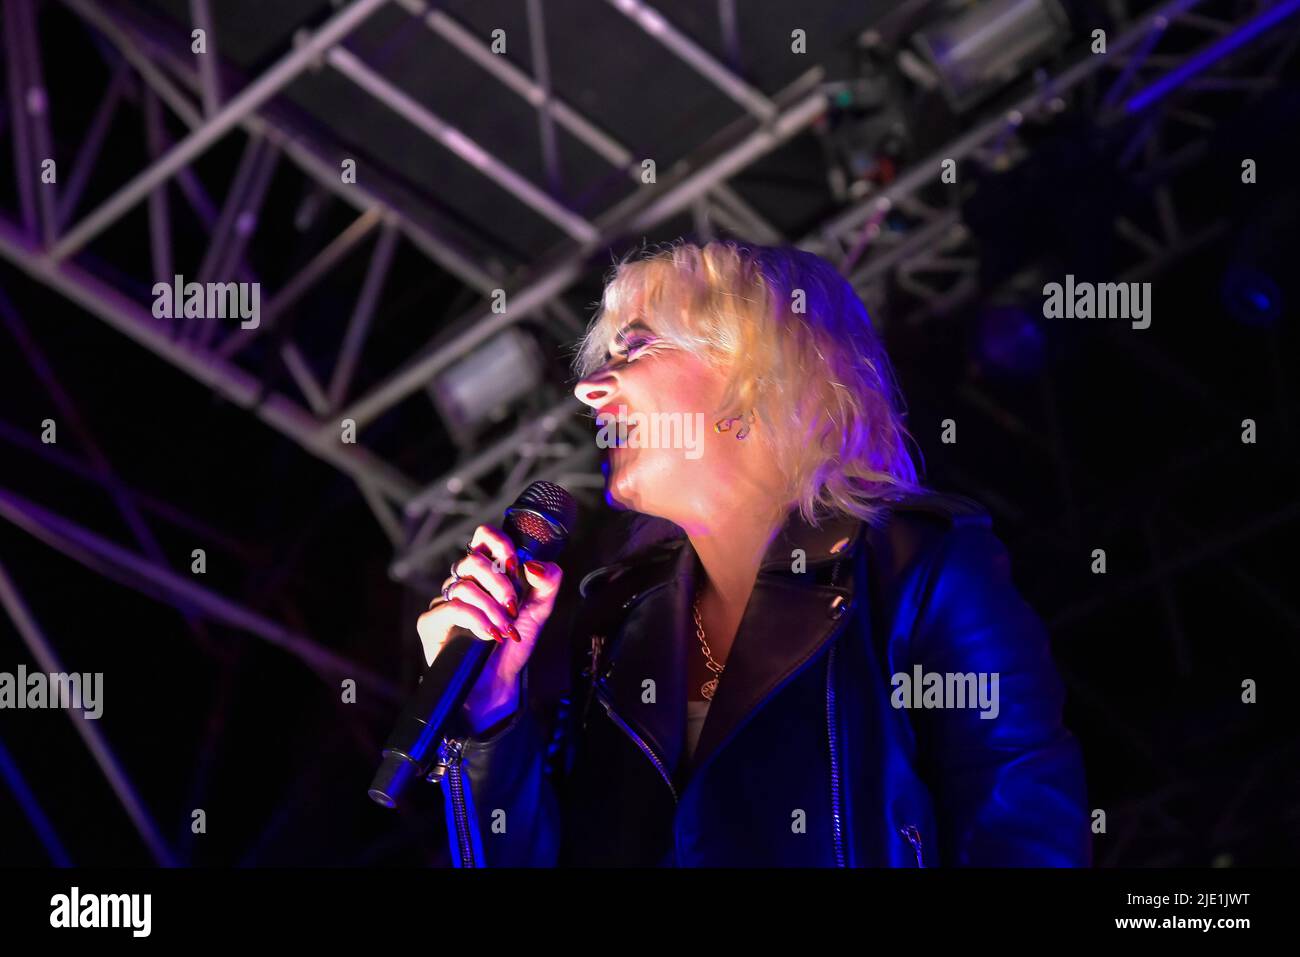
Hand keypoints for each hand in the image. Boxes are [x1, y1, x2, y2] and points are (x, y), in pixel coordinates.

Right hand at [416, 523, 562, 733]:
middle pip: (473, 559)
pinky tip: (488, 635)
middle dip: (500, 582)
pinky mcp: (431, 623)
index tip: (514, 563)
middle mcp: (463, 583)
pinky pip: (452, 608)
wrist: (498, 683)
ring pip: (464, 585)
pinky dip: (475, 620)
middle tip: (513, 606)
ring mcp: (444, 602)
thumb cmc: (513, 645)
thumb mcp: (538, 611)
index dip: (497, 542)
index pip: (483, 538)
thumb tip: (532, 563)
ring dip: (491, 608)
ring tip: (504, 628)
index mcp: (486, 575)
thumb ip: (546, 583)